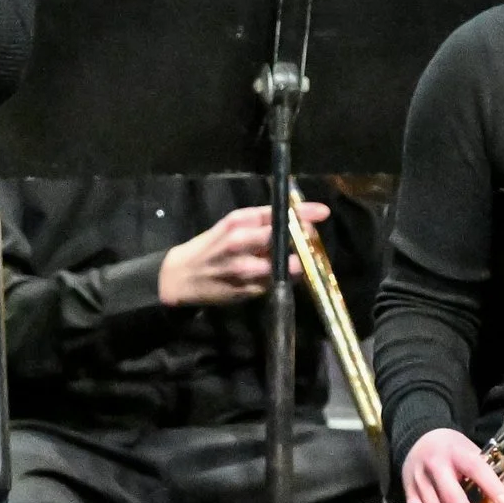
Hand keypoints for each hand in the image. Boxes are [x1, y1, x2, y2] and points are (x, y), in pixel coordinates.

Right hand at [156, 201, 328, 306]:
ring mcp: (242, 268)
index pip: (274, 213)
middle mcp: (239, 242)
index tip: (322, 212)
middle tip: (310, 238)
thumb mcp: (229, 227)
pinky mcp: (245, 290)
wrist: (180, 276)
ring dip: (295, 263)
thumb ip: (259, 224)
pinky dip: (284, 278)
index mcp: (236, 222)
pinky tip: (282, 275)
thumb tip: (295, 222)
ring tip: (298, 260)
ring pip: (282, 265)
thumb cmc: (209, 247)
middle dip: (301, 238)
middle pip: (281, 238)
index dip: (302, 213)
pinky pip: (275, 283)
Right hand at [402, 428, 503, 502]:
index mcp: (456, 452)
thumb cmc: (451, 449)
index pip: (475, 467)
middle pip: (451, 496)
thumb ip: (483, 474)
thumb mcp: (468, 450)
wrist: (418, 438)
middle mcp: (436, 466)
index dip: (490, 485)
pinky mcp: (409, 492)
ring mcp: (420, 481)